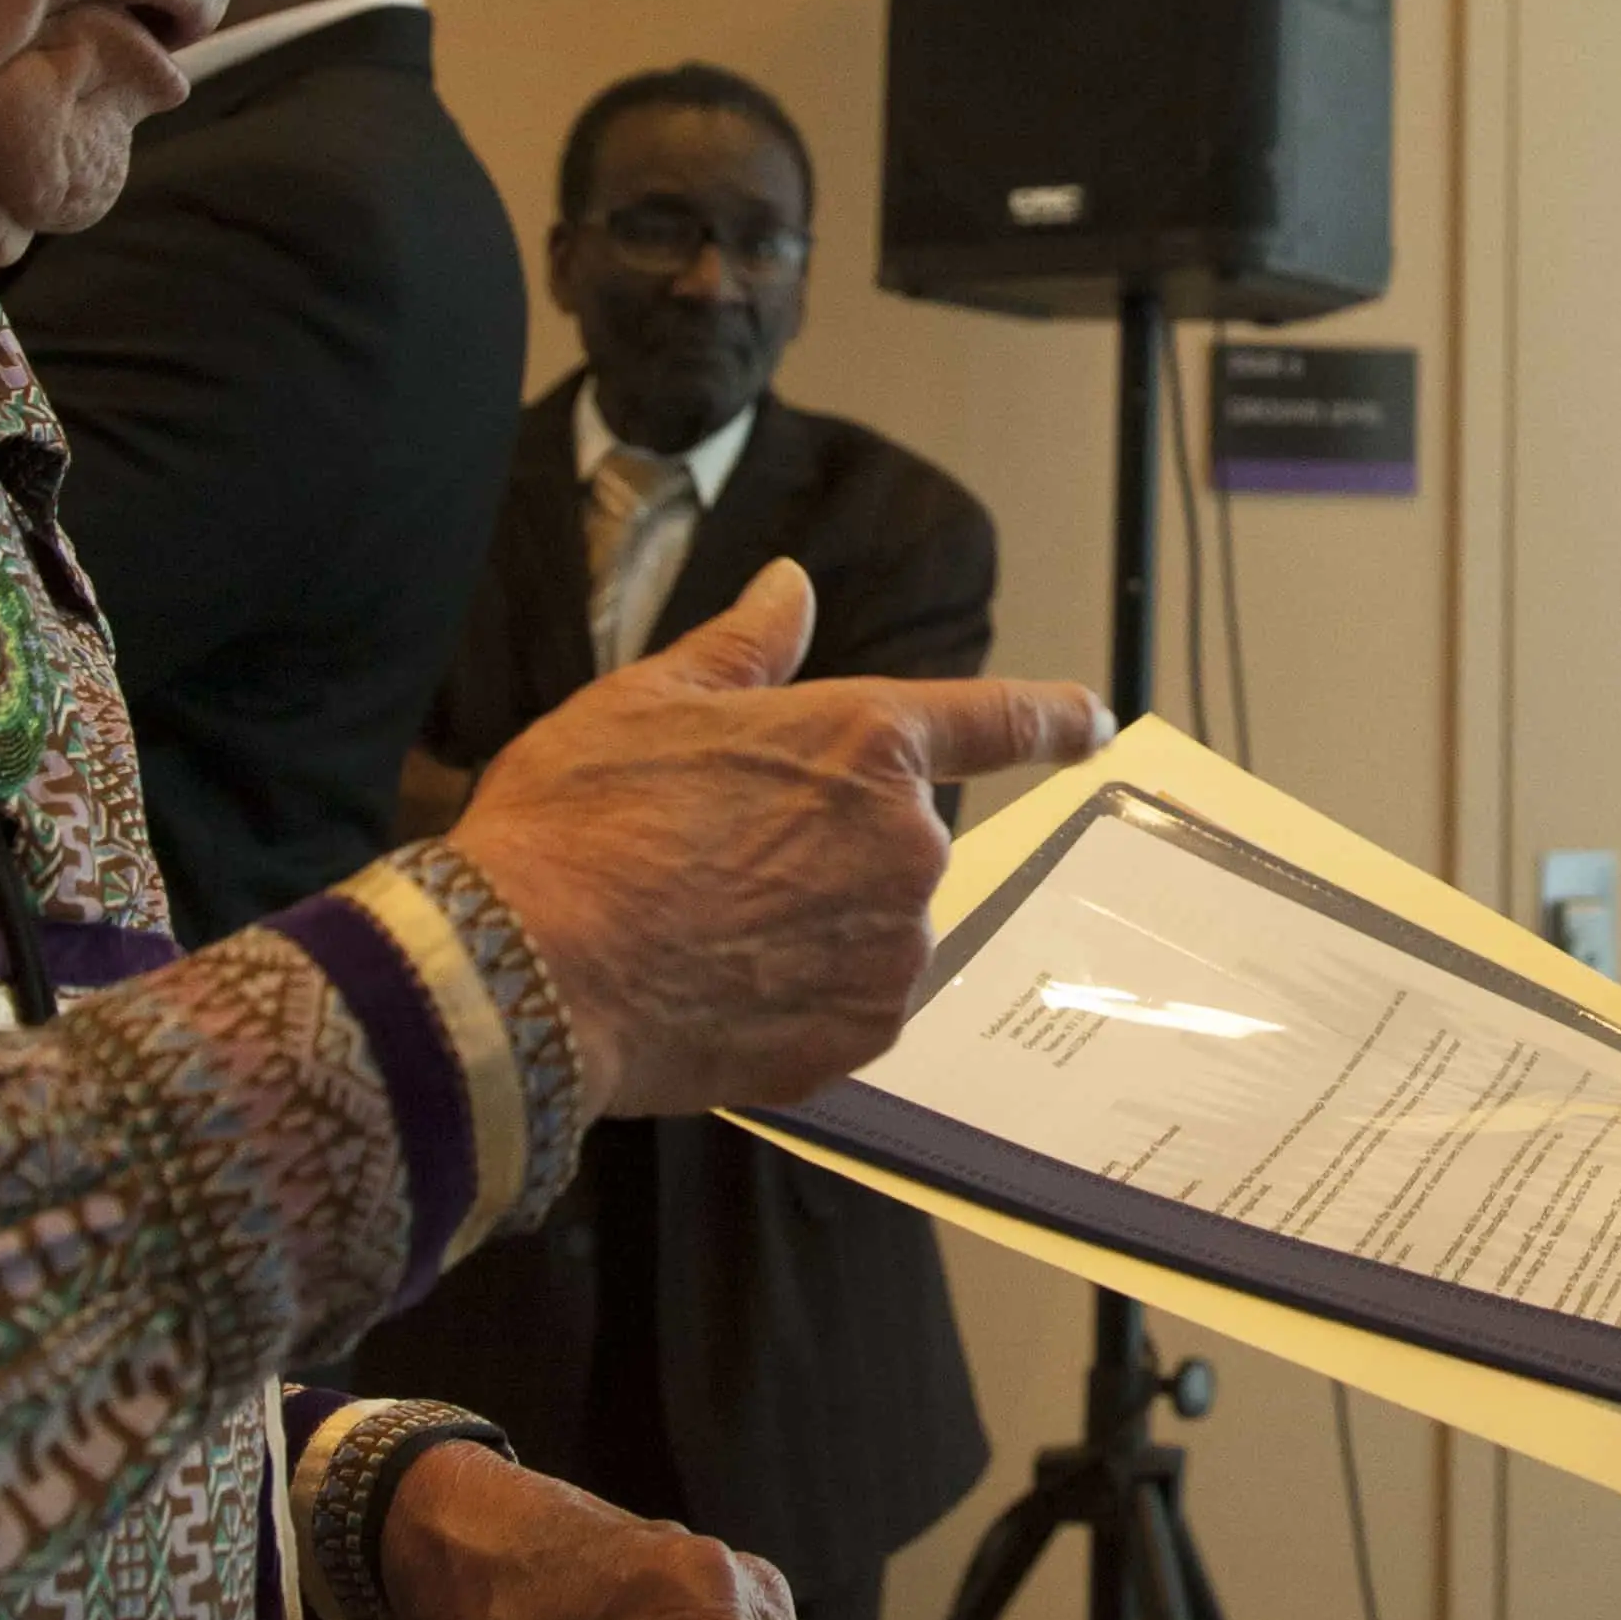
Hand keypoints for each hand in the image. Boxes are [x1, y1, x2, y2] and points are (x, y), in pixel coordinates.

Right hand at [446, 558, 1107, 1116]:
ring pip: (876, 924)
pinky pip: (851, 1003)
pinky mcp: (863, 1034)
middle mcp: (906, 843)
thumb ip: (746, 648)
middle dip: (828, 842)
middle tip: (716, 856)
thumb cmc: (579, 822)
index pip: (997, 718)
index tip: (1093, 723)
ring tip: (703, 925)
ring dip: (817, 923)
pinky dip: (801, 997)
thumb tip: (791, 585)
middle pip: (899, 836)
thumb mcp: (650, 699)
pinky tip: (719, 985)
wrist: (527, 971)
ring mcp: (892, 947)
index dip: (1051, 717)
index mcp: (867, 741)